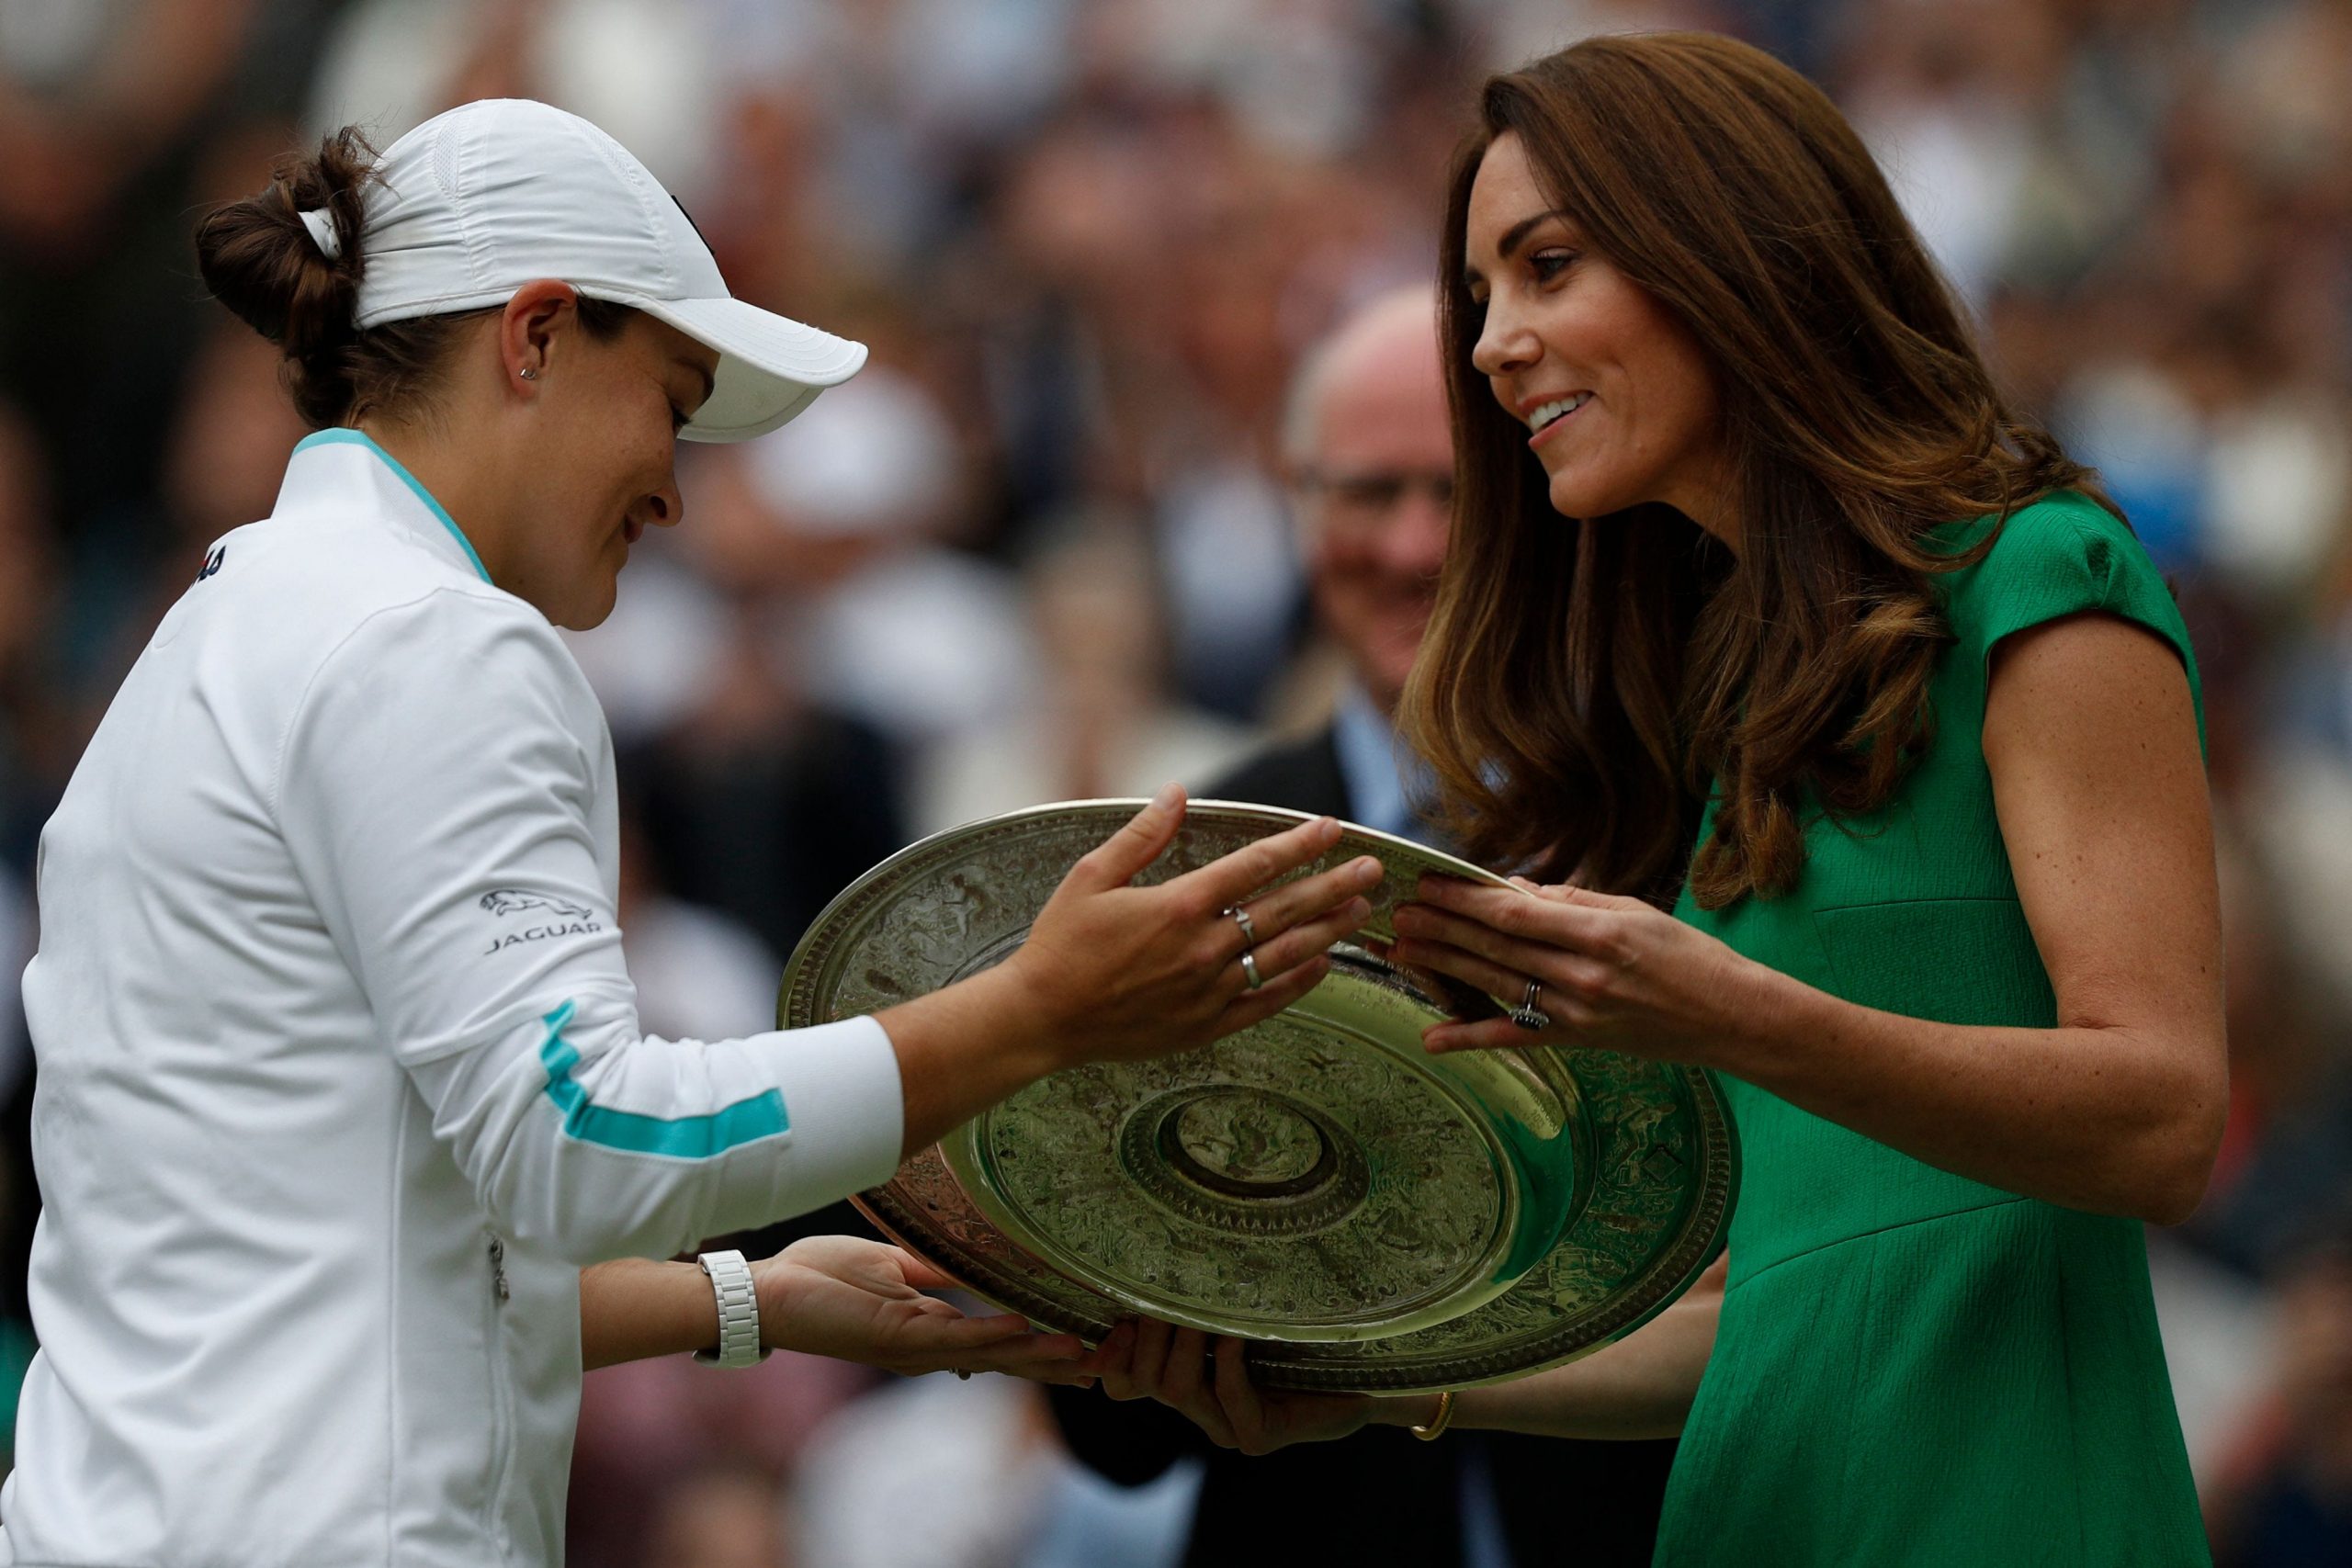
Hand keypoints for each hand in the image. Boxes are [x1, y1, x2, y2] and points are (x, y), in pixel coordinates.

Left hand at [753, 1236, 1090, 1384]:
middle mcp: (931, 1345)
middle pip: (1006, 1359)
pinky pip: (956, 1337)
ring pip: (991, 1354)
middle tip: (1108, 1363)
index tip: (1089, 1344)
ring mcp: (916, 1346)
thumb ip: (937, 1272)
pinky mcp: (898, 1337)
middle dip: (1056, 1363)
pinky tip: (1027, 1331)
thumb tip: (981, 1262)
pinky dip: (993, 1335)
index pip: (999, 1341)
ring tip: (1084, 1353)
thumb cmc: (820, 1275)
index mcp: (931, 1327)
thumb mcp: (893, 1266)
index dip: (1043, 1345)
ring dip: (1039, 1354)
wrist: (770, 1290)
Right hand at [1001, 785, 1384, 1071]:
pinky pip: (1265, 1001)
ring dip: (1327, 930)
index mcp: (1177, 905)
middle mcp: (1202, 948)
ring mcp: (1208, 990)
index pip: (1254, 867)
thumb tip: (1177, 792)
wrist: (1042, 1018)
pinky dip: (1298, 983)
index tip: (1330, 829)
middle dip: (1333, 885)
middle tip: (1373, 869)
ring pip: (1284, 955)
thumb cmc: (1061, 943)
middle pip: (1284, 910)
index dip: (1297, 845)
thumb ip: (1142, 835)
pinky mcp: (1205, 1025)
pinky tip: (1323, 965)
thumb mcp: (1091, 876)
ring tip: (1361, 912)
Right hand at [1081, 1318, 1373, 1454]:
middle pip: (1143, 1382)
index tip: (1116, 1316)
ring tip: (1199, 1310)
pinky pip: (1230, 1399)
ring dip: (1185, 1343)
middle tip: (1165, 1296)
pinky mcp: (1259, 1437)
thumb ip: (1199, 1298)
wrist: (1361, 1374)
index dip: (1107, 1357)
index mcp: (1184, 1381)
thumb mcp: (1239, 1309)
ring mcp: (1226, 1428)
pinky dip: (1228, 1363)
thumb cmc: (1297, 1331)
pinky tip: (1236, 1336)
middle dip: (1149, 1335)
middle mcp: (1199, 1409)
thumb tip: (1154, 1253)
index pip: (1121, 1384)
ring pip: (1177, 1390)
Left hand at [1389, 874, 1757, 1061]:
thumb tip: (1513, 890)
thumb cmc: (1688, 956)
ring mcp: (1578, 1012)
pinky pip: (1515, 1037)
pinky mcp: (1578, 1040)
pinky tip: (1432, 1037)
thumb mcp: (1634, 912)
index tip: (1431, 884)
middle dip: (1443, 928)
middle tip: (1399, 912)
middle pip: (1497, 948)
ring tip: (1402, 949)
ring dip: (1444, 968)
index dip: (1467, 900)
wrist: (1731, 1017)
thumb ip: (1571, 901)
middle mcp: (1583, 974)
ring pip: (1496, 986)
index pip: (1516, 914)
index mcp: (1599, 933)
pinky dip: (1471, 1038)